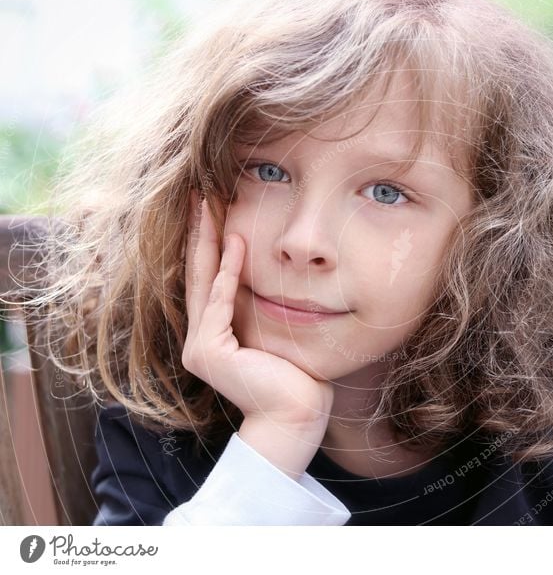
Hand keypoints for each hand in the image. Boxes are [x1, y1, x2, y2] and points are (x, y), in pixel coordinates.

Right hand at [182, 190, 333, 429]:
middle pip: (199, 274)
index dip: (210, 242)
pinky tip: (236, 242)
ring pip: (205, 282)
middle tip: (200, 194)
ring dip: (209, 241)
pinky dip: (228, 272)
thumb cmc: (297, 375)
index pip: (210, 279)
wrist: (298, 414)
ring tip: (210, 205)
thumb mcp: (277, 332)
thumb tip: (279, 274)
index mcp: (215, 334)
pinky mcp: (210, 353)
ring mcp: (201, 347)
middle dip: (201, 232)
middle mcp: (201, 339)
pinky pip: (221, 303)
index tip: (214, 207)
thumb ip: (265, 307)